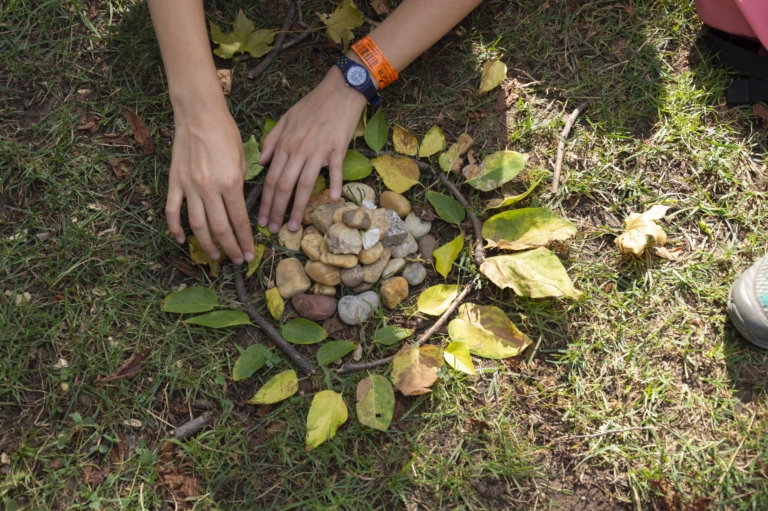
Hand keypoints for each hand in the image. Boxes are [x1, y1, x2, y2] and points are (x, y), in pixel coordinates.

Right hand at [166, 100, 254, 263]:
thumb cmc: (225, 133)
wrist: (199, 113)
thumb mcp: (242, 159)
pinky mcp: (175, 182)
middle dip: (231, 248)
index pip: (239, 221)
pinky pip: (173, 211)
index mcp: (231, 182)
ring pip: (197, 225)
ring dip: (207, 244)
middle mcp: (209, 188)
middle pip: (220, 228)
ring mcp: (189, 186)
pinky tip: (182, 240)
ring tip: (216, 256)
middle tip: (237, 260)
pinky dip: (175, 228)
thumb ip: (241, 185)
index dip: (246, 241)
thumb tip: (241, 207)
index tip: (251, 254)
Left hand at [257, 66, 366, 232]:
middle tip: (273, 229)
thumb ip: (271, 140)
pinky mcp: (337, 149)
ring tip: (293, 226)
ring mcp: (318, 151)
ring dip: (297, 208)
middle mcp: (299, 150)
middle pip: (284, 186)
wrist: (339, 90)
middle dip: (276, 210)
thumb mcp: (285, 118)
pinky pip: (335, 170)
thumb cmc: (312, 105)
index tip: (261, 219)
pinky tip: (333, 200)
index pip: (270, 178)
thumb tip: (260, 162)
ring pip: (304, 184)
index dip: (264, 201)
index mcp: (285, 144)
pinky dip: (334, 185)